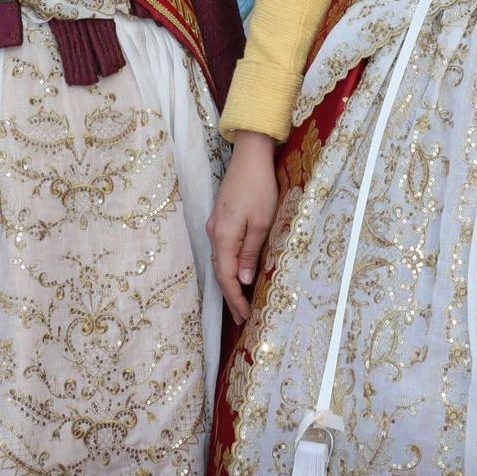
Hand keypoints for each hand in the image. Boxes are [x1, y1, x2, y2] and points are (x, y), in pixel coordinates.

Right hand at [207, 130, 278, 321]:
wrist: (249, 157)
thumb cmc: (259, 187)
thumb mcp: (262, 222)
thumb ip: (251, 252)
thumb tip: (243, 281)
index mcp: (223, 236)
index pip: (226, 277)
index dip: (235, 300)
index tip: (246, 317)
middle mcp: (214, 234)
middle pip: (220, 273)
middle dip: (231, 297)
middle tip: (244, 318)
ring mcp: (215, 226)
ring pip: (221, 262)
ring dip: (230, 283)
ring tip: (242, 303)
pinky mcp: (220, 220)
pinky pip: (223, 251)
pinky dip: (230, 268)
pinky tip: (239, 275)